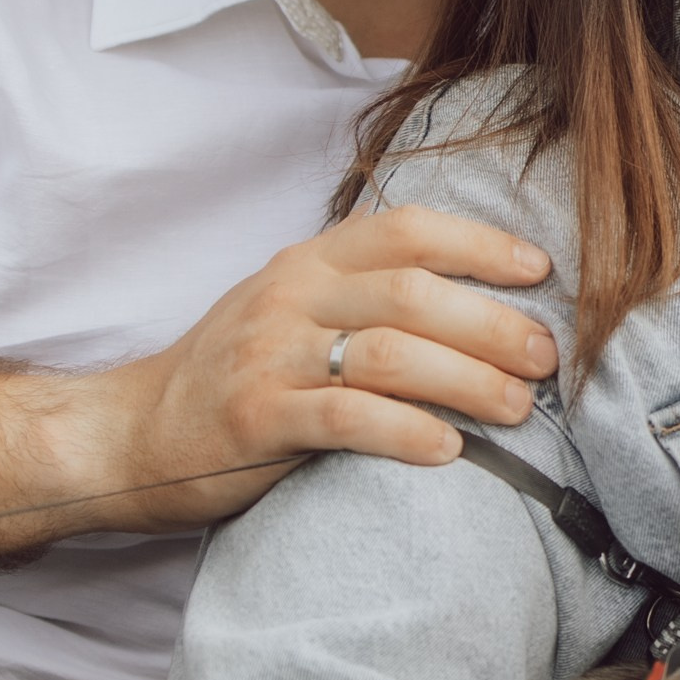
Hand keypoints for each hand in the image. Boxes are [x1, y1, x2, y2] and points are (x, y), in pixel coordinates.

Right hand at [68, 206, 557, 529]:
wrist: (133, 434)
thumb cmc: (237, 376)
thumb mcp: (294, 312)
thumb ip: (368, 298)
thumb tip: (483, 304)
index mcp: (309, 261)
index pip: (406, 229)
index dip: (480, 245)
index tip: (539, 271)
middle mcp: (291, 296)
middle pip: (413, 293)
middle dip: (493, 324)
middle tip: (546, 359)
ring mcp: (270, 356)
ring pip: (390, 353)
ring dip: (468, 380)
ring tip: (517, 408)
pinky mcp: (256, 419)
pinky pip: (347, 419)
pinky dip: (408, 432)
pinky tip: (450, 450)